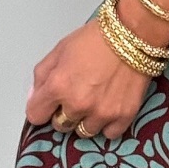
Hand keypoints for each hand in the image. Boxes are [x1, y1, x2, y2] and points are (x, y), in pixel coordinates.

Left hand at [26, 20, 152, 139]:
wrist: (133, 34)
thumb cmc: (97, 38)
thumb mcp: (60, 49)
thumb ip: (41, 75)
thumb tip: (35, 96)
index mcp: (58, 86)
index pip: (35, 115)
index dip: (41, 108)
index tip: (48, 104)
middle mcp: (78, 104)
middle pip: (60, 125)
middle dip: (64, 112)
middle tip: (77, 96)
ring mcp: (102, 112)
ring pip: (84, 131)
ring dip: (86, 119)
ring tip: (95, 100)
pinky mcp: (123, 116)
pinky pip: (109, 134)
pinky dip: (108, 124)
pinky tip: (110, 107)